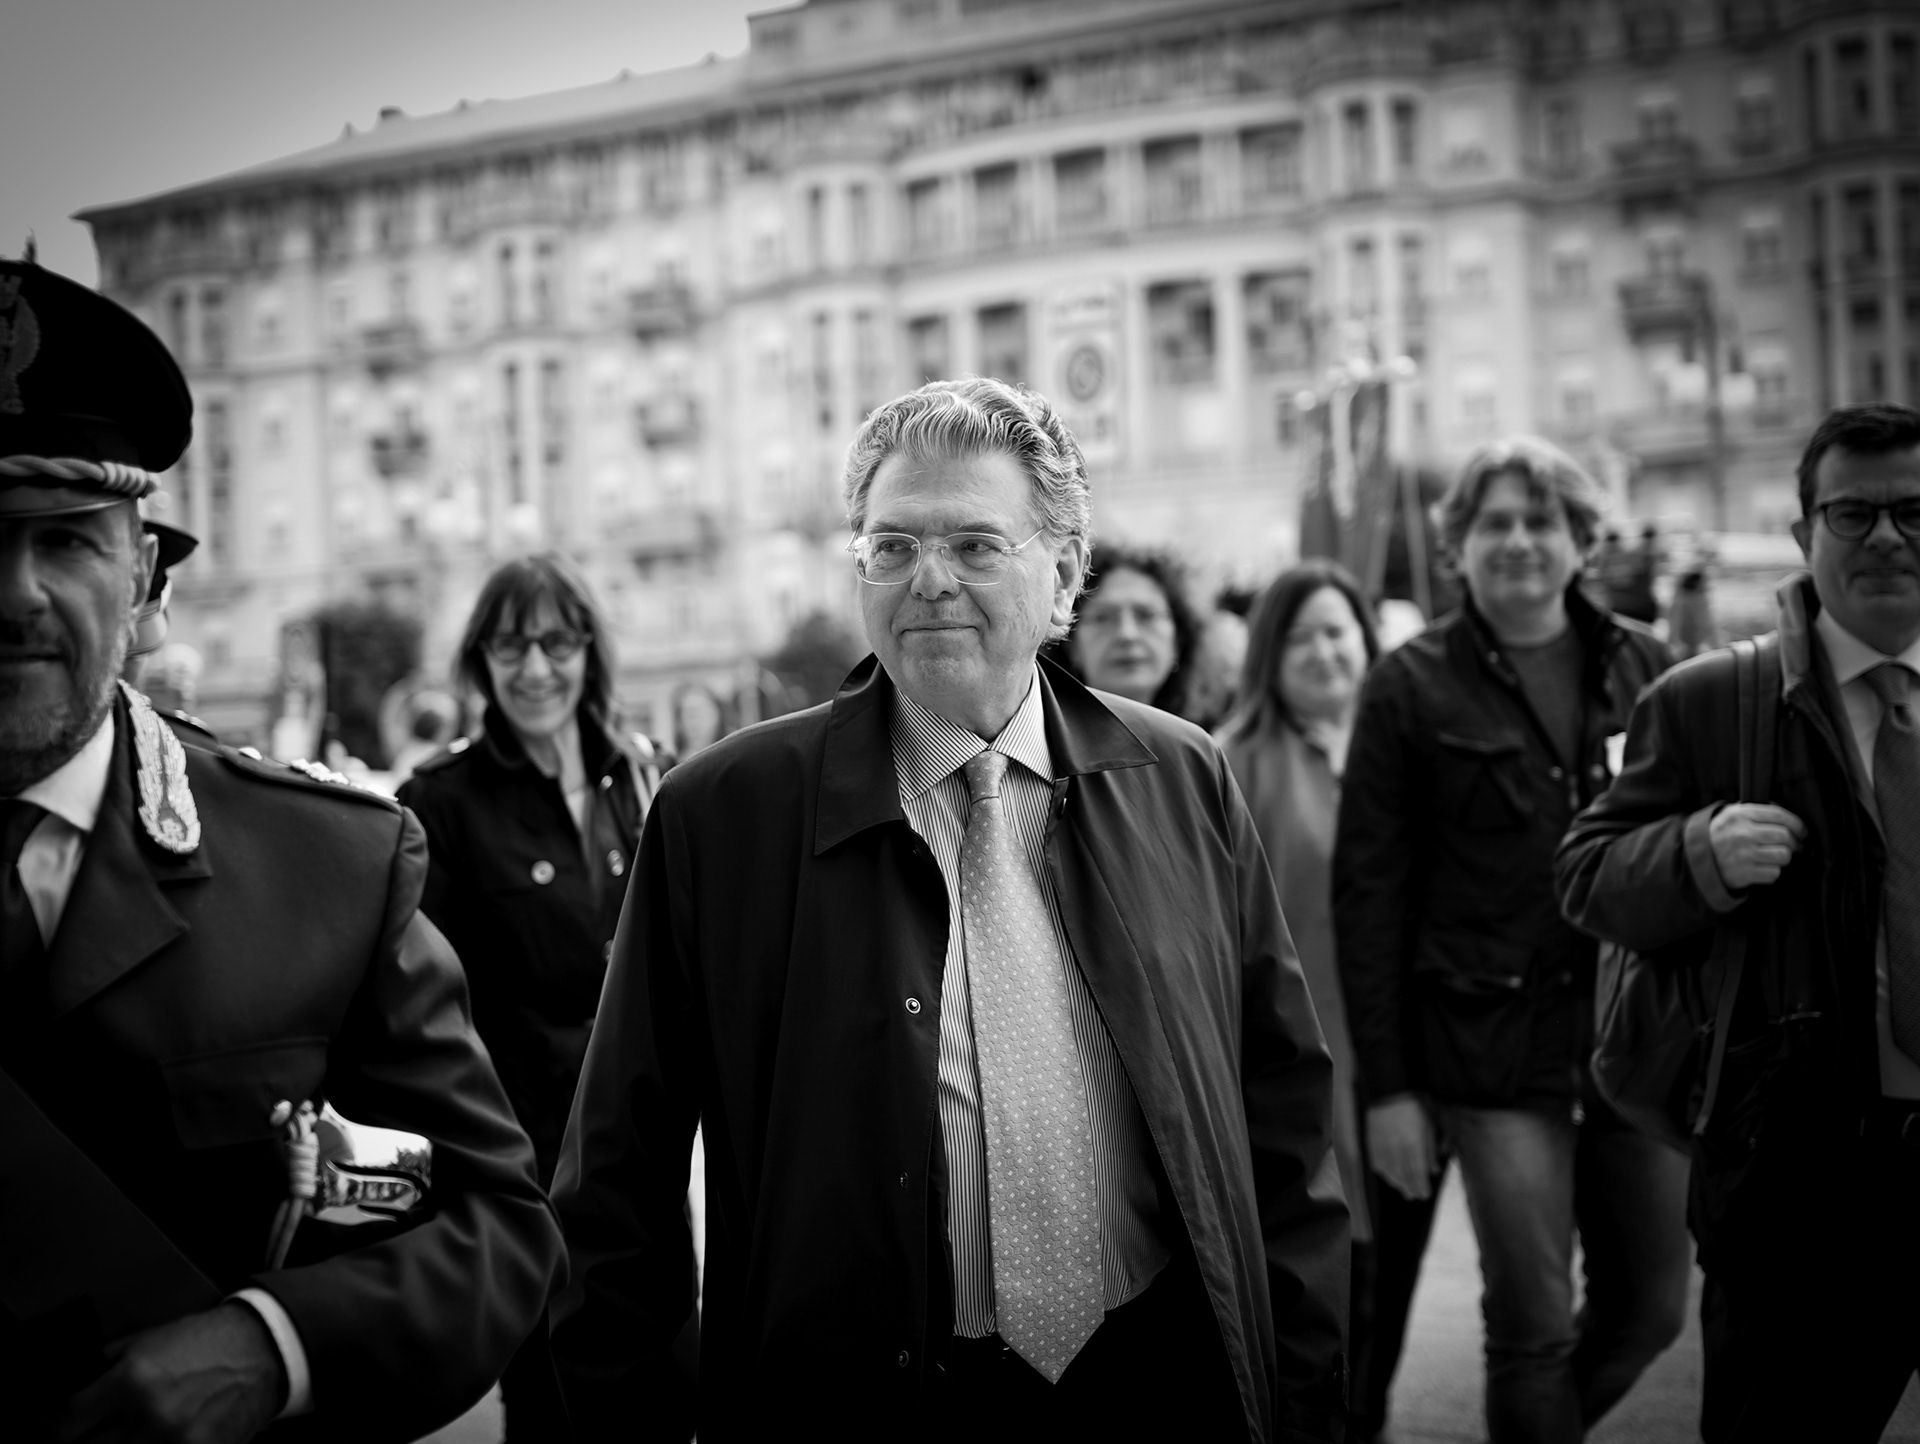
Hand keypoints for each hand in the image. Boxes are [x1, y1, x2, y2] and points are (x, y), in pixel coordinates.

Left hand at [59, 1303, 285, 1443]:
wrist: (264, 1348)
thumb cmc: (209, 1340)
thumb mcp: (148, 1339)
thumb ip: (106, 1367)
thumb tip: (73, 1391)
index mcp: (132, 1381)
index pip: (64, 1424)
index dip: (50, 1431)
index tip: (53, 1431)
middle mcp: (150, 1416)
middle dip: (85, 1442)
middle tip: (95, 1432)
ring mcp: (176, 1442)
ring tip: (132, 1432)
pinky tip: (157, 1437)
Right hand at [1366, 1094, 1439, 1201]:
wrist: (1389, 1089)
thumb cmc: (1415, 1104)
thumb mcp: (1431, 1122)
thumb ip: (1432, 1148)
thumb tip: (1434, 1169)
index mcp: (1415, 1145)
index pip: (1418, 1173)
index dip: (1421, 1186)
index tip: (1425, 1195)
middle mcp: (1398, 1149)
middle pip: (1404, 1175)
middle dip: (1409, 1187)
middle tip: (1413, 1196)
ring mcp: (1383, 1145)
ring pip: (1389, 1171)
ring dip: (1396, 1182)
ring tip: (1401, 1189)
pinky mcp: (1372, 1140)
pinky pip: (1376, 1161)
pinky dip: (1382, 1171)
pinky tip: (1386, 1175)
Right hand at [1708, 803, 1806, 890]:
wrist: (1698, 858)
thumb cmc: (1721, 834)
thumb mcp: (1732, 814)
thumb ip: (1756, 811)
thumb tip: (1788, 818)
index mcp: (1741, 815)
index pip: (1780, 815)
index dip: (1797, 824)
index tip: (1802, 831)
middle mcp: (1743, 834)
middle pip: (1785, 836)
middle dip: (1794, 842)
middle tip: (1794, 846)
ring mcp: (1744, 855)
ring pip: (1783, 855)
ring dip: (1783, 857)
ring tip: (1776, 856)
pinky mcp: (1745, 873)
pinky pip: (1774, 872)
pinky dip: (1772, 871)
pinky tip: (1763, 866)